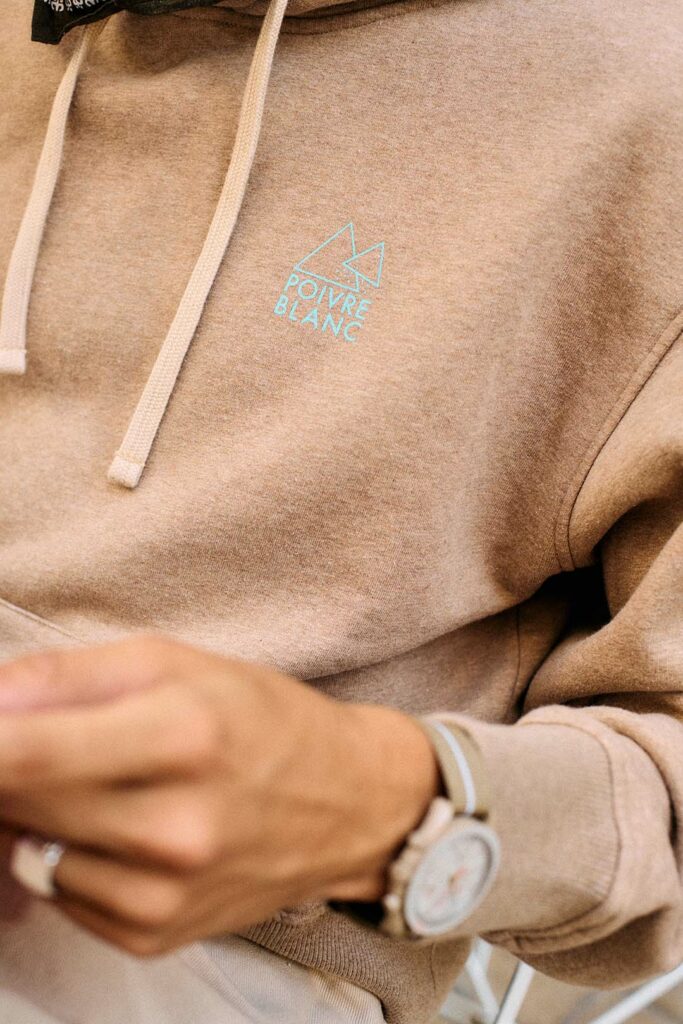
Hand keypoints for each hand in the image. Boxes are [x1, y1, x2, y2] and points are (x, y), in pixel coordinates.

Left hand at [0, 636, 437, 954]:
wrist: (349, 804)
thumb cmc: (262, 718)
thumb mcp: (176, 663)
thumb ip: (68, 676)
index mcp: (183, 734)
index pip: (22, 752)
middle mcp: (173, 828)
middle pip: (16, 802)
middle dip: (12, 766)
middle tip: (46, 739)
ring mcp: (163, 894)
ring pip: (26, 851)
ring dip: (37, 813)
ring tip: (99, 780)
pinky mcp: (153, 936)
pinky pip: (60, 891)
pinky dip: (70, 855)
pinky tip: (122, 826)